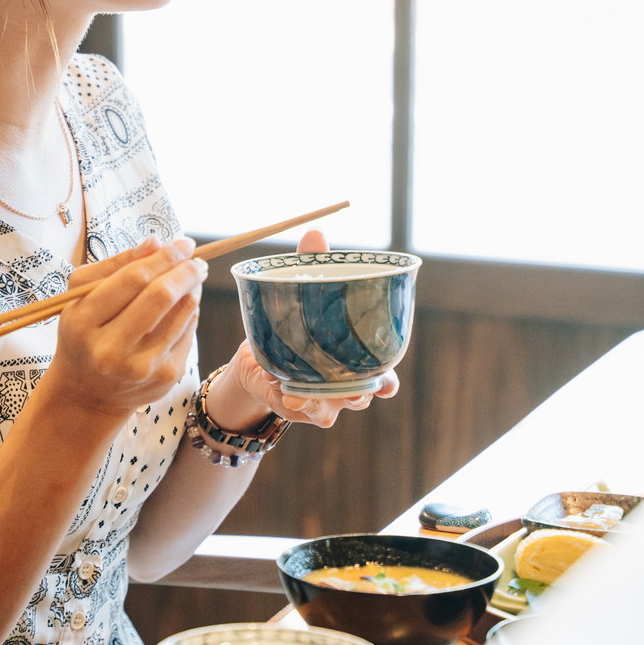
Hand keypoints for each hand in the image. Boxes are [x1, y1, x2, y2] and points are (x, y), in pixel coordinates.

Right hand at [41, 237, 204, 419]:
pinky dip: (189, 313)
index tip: (182, 244)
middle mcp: (110, 349)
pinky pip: (189, 332)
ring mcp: (140, 367)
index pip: (132, 279)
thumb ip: (115, 265)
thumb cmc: (84, 334)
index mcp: (83, 322)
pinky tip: (180, 308)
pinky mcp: (164, 377)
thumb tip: (156, 242)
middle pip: (161, 296)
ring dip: (192, 289)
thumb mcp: (81, 297)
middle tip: (196, 258)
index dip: (163, 257)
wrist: (87, 394)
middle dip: (186, 270)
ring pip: (183, 313)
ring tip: (191, 278)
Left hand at [207, 227, 398, 427]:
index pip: (382, 376)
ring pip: (332, 412)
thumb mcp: (300, 292)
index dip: (388, 383)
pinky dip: (294, 404)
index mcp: (356, 361)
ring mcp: (322, 400)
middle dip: (361, 397)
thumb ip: (312, 265)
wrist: (255, 356)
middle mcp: (344, 385)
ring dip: (323, 405)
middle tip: (353, 392)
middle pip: (363, 398)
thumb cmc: (293, 322)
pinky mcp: (296, 407)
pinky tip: (284, 392)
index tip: (388, 386)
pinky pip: (300, 413)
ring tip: (309, 394)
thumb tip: (316, 231)